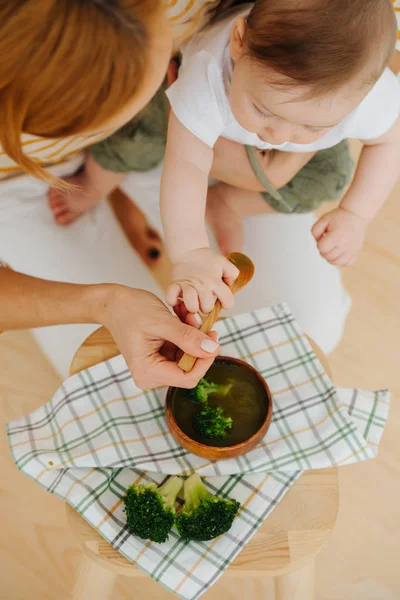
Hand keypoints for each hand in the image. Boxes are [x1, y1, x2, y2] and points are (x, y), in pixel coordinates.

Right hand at [97, 286, 219, 388]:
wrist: (113, 303)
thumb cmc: (130, 310)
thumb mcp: (162, 322)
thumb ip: (188, 338)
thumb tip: (212, 349)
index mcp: (148, 372)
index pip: (188, 378)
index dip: (205, 360)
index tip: (213, 337)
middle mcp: (151, 375)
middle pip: (189, 367)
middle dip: (197, 343)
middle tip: (196, 318)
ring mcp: (156, 367)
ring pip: (188, 356)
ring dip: (192, 335)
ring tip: (186, 314)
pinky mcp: (160, 357)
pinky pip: (182, 349)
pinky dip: (186, 333)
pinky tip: (181, 317)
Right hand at [166, 248, 238, 313]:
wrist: (189, 249)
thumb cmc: (206, 259)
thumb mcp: (224, 263)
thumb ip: (232, 273)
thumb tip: (230, 284)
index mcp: (215, 281)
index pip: (227, 300)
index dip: (227, 303)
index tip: (222, 301)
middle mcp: (202, 284)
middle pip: (207, 307)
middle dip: (206, 308)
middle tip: (204, 302)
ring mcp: (187, 284)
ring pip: (191, 304)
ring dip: (192, 307)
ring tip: (192, 304)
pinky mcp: (175, 283)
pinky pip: (171, 297)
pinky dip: (173, 301)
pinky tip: (178, 299)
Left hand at [312, 207, 368, 265]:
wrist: (355, 215)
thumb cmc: (337, 218)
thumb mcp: (323, 219)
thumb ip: (315, 231)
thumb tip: (319, 244)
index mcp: (337, 235)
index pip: (322, 248)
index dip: (319, 243)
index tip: (323, 237)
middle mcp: (346, 243)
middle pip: (328, 256)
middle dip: (324, 250)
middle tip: (327, 242)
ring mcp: (352, 249)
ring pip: (337, 262)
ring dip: (330, 257)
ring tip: (331, 248)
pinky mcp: (356, 251)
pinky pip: (347, 263)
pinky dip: (341, 261)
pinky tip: (339, 253)